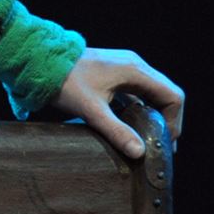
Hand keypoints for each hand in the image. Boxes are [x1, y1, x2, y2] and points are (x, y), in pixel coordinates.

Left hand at [50, 46, 184, 159]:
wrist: (39, 61)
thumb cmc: (65, 82)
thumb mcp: (91, 110)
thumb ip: (116, 131)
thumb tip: (140, 152)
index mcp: (135, 70)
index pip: (173, 96)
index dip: (174, 121)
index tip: (164, 142)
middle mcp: (134, 65)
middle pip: (165, 94)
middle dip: (167, 120)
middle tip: (160, 146)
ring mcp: (124, 68)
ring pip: (151, 93)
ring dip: (153, 115)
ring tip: (147, 140)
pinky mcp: (113, 73)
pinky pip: (136, 92)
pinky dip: (139, 109)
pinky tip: (130, 126)